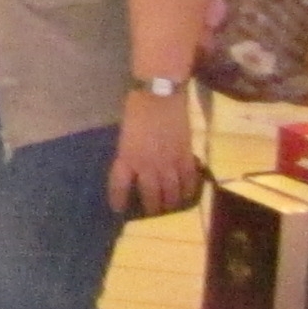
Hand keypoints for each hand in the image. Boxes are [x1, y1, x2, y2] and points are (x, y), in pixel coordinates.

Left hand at [110, 88, 200, 215]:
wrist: (160, 95)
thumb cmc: (137, 108)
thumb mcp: (126, 134)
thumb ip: (130, 153)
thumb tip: (134, 166)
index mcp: (127, 157)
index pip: (119, 186)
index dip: (118, 199)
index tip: (118, 209)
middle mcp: (147, 165)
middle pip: (150, 194)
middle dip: (151, 208)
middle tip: (152, 213)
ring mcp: (169, 162)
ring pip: (171, 192)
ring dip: (171, 203)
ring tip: (170, 209)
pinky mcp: (186, 156)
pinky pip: (189, 180)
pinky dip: (189, 189)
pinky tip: (187, 195)